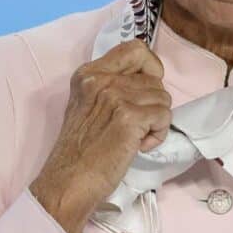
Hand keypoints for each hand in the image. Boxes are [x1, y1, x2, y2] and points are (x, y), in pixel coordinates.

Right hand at [30, 40, 171, 232]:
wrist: (68, 183)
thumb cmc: (79, 152)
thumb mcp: (86, 106)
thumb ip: (110, 88)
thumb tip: (146, 81)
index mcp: (89, 73)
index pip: (135, 48)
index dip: (151, 67)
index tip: (148, 90)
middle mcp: (101, 79)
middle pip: (154, 79)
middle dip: (152, 104)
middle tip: (134, 127)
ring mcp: (115, 96)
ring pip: (163, 98)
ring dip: (155, 122)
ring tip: (134, 138)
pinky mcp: (129, 117)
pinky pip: (164, 116)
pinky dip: (158, 135)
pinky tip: (138, 147)